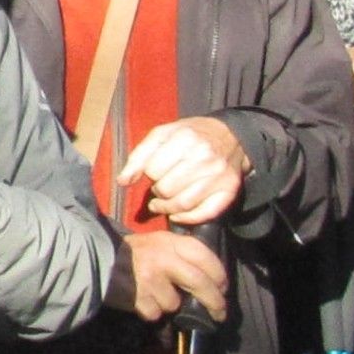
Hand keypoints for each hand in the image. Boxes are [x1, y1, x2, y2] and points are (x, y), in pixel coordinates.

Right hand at [106, 227, 228, 325]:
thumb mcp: (158, 242)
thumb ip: (181, 253)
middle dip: (215, 301)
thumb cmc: (131, 252)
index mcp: (170, 241)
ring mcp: (151, 279)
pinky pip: (156, 313)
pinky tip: (141, 300)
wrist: (94, 258)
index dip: (219, 274)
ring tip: (154, 295)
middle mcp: (163, 258)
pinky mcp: (139, 298)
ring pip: (174, 303)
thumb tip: (209, 279)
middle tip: (220, 313)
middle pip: (200, 282)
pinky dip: (151, 311)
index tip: (223, 287)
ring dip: (168, 304)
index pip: (204, 256)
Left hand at [121, 116, 249, 228]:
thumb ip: (139, 156)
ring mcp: (218, 176)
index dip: (150, 173)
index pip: (153, 170)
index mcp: (184, 138)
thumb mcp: (162, 134)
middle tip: (160, 188)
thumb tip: (122, 181)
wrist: (232, 136)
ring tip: (162, 204)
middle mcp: (204, 157)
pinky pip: (203, 214)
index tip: (155, 171)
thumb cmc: (191, 135)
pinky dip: (186, 219)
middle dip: (158, 191)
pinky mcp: (229, 191)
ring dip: (167, 209)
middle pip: (166, 189)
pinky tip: (177, 215)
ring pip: (182, 204)